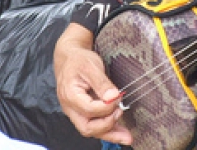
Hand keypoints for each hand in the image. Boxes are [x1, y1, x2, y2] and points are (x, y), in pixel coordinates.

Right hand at [54, 23, 132, 145]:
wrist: (69, 58)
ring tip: (127, 137)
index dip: (106, 106)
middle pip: (87, 127)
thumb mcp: (90, 66)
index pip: (89, 109)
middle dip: (107, 126)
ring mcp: (76, 112)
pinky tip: (120, 132)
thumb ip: (101, 82)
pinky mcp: (83, 112)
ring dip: (110, 134)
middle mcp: (70, 108)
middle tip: (121, 114)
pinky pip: (94, 125)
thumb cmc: (78, 60)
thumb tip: (113, 97)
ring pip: (91, 130)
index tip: (118, 97)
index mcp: (70, 95)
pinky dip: (108, 130)